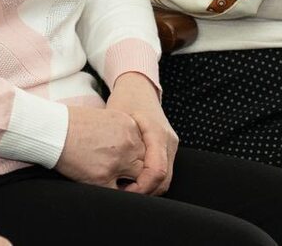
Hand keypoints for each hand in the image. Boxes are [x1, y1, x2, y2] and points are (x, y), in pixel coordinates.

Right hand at [55, 105, 144, 188]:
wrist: (52, 129)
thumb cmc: (72, 123)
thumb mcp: (106, 118)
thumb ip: (123, 133)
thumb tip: (131, 151)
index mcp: (130, 126)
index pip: (148, 148)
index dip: (141, 159)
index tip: (133, 166)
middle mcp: (128, 143)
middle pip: (147, 165)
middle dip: (140, 174)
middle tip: (130, 181)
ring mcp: (116, 161)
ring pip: (139, 181)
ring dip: (133, 187)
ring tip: (122, 188)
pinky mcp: (102, 177)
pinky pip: (119, 194)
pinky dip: (116, 195)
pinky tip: (106, 189)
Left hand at [105, 72, 177, 195]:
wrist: (139, 87)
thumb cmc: (125, 101)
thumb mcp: (118, 120)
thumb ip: (118, 145)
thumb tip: (109, 172)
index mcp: (157, 134)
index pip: (157, 172)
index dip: (141, 188)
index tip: (123, 192)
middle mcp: (169, 141)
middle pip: (164, 179)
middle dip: (145, 192)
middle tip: (122, 195)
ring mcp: (171, 144)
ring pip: (166, 178)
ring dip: (148, 187)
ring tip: (126, 188)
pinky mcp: (168, 147)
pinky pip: (164, 170)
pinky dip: (150, 179)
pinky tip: (133, 179)